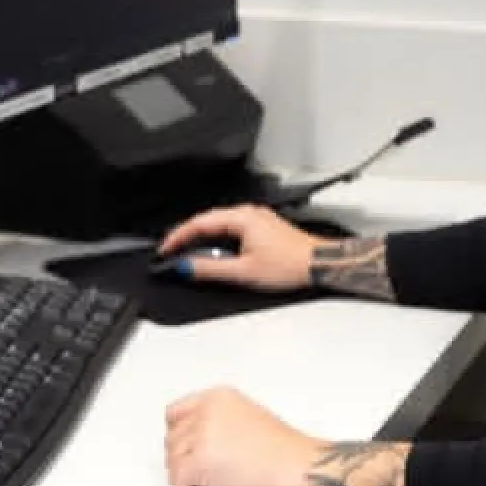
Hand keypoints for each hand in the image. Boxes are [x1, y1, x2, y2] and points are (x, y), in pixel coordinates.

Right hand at [155, 204, 318, 291]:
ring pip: (220, 225)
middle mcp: (249, 213)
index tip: (165, 249)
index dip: (178, 237)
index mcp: (242, 218)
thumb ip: (211, 268)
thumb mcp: (243, 271)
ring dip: (204, 238)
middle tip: (172, 252)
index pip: (199, 223)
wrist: (320, 265)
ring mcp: (258, 219)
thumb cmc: (291, 264)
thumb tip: (186, 266)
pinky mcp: (264, 228)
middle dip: (188, 236)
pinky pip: (233, 229)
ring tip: (190, 254)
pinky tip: (216, 252)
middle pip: (208, 221)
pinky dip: (219, 239)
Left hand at [163, 386, 322, 485]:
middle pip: (170, 440)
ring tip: (218, 478)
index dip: (182, 437)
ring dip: (188, 475)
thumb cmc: (284, 452)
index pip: (175, 413)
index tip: (189, 448)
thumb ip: (217, 421)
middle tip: (209, 469)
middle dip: (185, 458)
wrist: (302, 468)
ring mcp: (203, 434)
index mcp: (219, 396)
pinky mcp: (202, 461)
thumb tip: (194, 439)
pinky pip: (177, 482)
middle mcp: (207, 410)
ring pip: (171, 462)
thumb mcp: (247, 418)